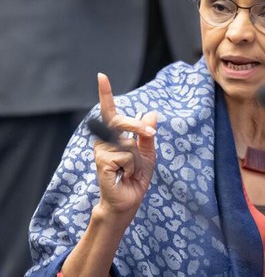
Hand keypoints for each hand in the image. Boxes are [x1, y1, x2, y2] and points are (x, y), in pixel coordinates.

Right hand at [93, 73, 156, 222]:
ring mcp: (101, 151)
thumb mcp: (148, 153)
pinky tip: (125, 175)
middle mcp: (104, 140)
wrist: (129, 201)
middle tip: (152, 134)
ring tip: (130, 171)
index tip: (101, 76)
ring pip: (129, 143)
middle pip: (121, 122)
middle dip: (139, 127)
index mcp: (114, 135)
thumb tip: (151, 113)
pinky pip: (127, 155)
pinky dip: (134, 166)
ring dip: (138, 159)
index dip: (105, 94)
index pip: (109, 111)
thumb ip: (147, 134)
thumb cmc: (136, 176)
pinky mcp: (102, 162)